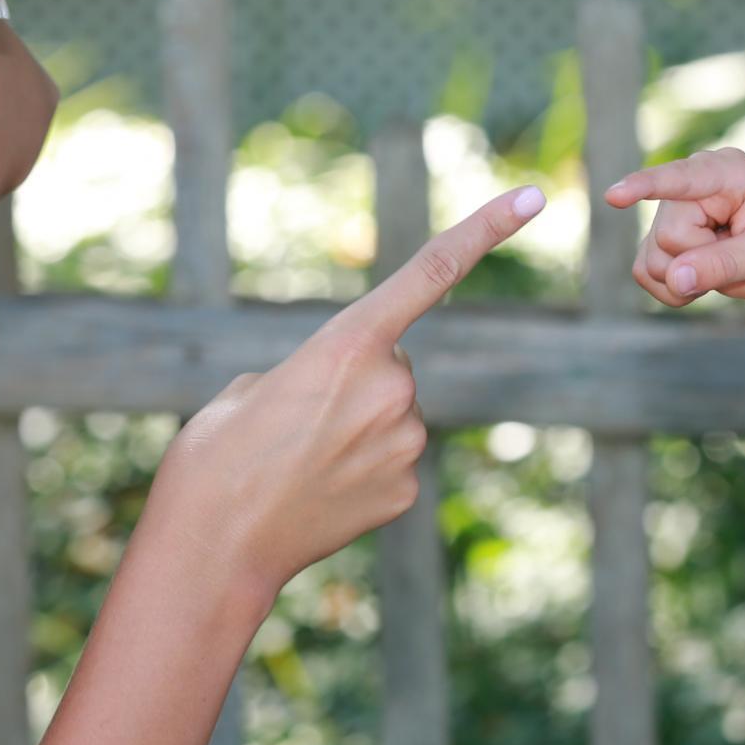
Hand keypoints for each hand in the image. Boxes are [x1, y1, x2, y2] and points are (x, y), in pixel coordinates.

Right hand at [153, 185, 544, 597]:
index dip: (485, 230)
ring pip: (393, 414)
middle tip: (299, 420)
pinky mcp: (407, 491)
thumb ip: (315, 371)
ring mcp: (404, 443)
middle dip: (356, 380)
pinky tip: (321, 492)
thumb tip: (348, 395)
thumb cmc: (217, 456)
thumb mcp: (254, 386)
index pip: (430, 272)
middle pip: (394, 362)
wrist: (212, 547)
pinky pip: (392, 460)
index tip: (531, 197)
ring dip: (357, 427)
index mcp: (347, 343)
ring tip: (301, 460)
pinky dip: (361, 470)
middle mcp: (391, 387)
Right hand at [604, 147, 744, 308]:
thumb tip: (674, 277)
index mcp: (724, 172)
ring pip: (651, 259)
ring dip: (686, 280)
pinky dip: (672, 291)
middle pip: (668, 236)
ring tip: (726, 269)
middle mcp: (691, 188)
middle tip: (741, 259)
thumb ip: (723, 264)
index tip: (614, 196)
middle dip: (700, 262)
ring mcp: (674, 214)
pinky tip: (703, 283)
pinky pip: (645, 273)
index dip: (644, 187)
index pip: (678, 179)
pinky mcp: (665, 242)